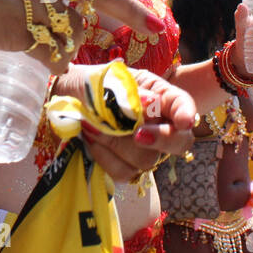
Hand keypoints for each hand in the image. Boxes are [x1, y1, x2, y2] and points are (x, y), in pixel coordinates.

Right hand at [0, 0, 165, 74]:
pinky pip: (53, 56)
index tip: (129, 0)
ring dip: (71, 43)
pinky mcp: (24, 34)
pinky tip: (46, 68)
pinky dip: (54, 64)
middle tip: (154, 27)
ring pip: (73, 30)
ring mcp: (40, 4)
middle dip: (131, 12)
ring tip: (54, 51)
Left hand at [79, 68, 196, 182]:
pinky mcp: (125, 166)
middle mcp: (158, 124)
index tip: (182, 122)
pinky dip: (104, 156)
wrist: (66, 98)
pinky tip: (90, 140)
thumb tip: (150, 102)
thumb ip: (128, 92)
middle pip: (179, 142)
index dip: (187, 114)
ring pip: (147, 160)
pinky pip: (124, 172)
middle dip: (161, 139)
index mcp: (159, 96)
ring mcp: (144, 149)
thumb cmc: (91, 85)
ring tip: (93, 125)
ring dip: (117, 144)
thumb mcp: (107, 80)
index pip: (183, 105)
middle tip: (138, 134)